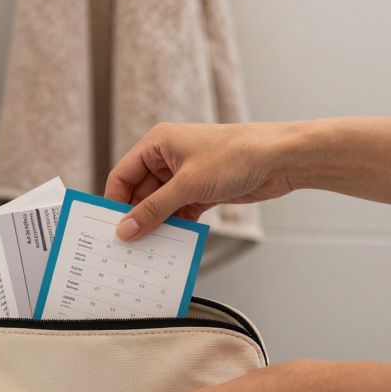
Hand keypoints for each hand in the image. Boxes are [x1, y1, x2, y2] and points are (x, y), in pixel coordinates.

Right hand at [104, 122, 298, 240]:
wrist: (280, 158)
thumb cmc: (236, 155)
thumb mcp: (188, 185)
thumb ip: (154, 209)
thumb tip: (126, 228)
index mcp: (158, 143)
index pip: (123, 174)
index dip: (115, 201)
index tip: (110, 229)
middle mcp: (168, 157)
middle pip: (140, 192)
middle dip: (137, 217)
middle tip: (129, 245)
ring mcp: (186, 174)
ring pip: (160, 205)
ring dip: (157, 224)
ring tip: (150, 248)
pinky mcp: (202, 190)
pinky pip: (180, 211)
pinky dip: (177, 225)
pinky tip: (174, 242)